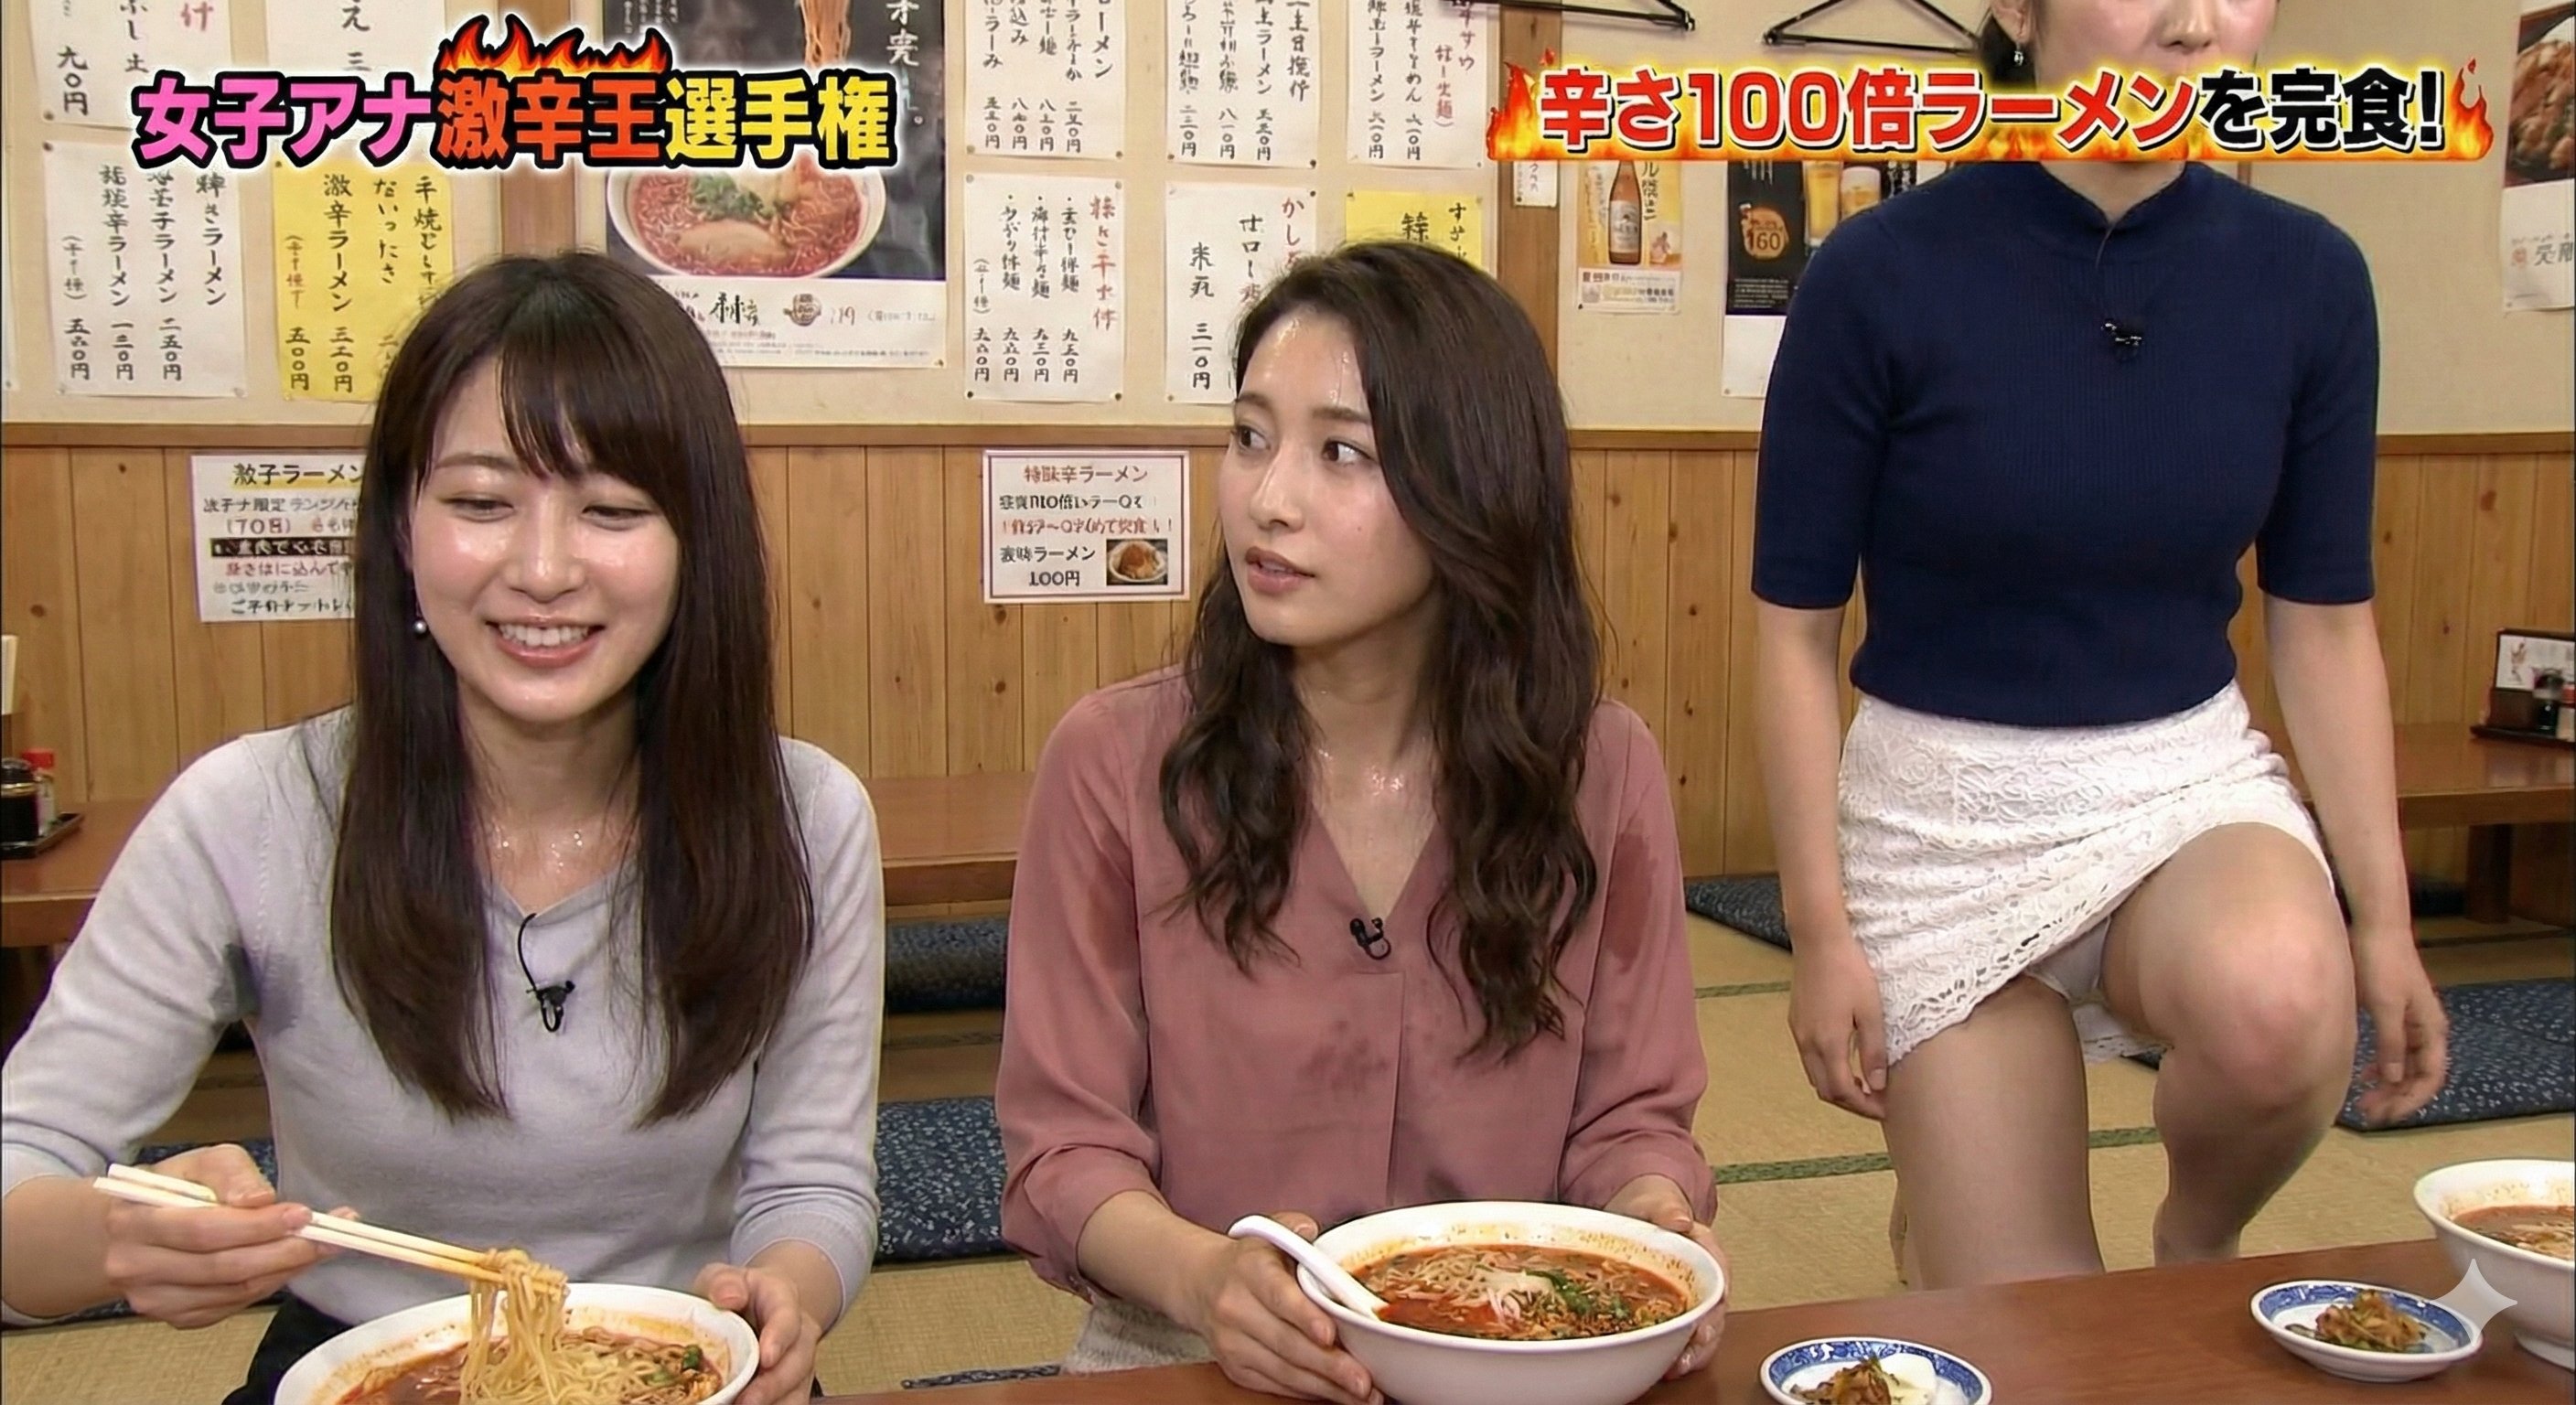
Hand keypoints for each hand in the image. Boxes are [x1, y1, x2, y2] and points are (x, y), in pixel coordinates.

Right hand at [100, 1144, 341, 1328]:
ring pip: (231, 1291)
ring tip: (320, 1247)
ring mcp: (152, 1299)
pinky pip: (230, 1306)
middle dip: (283, 1252)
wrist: (126, 1232)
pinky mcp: (173, 1317)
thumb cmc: (172, 1188)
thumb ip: (231, 1173)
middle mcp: (135, 1266)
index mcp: (134, 1219)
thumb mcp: (199, 1162)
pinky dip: (266, 1286)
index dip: (258, 1226)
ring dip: (283, 1270)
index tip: (303, 1215)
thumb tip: (261, 1200)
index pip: (204, 1229)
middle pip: (222, 1267)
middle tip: (328, 1236)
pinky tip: (289, 1265)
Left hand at [695, 1263, 820, 1404]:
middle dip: (774, 1385)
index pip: (788, 1319)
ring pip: (798, 1390)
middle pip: (798, 1362)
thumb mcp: (723, 1277)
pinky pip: (790, 1403)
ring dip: (775, 1403)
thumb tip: (728, 1298)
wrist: (756, 1308)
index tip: (766, 1358)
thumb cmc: (737, 1294)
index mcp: (783, 1301)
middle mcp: (799, 1335)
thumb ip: (723, 1283)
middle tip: (747, 1401)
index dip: (779, 1339)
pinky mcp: (792, 1388)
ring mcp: (799, 1365)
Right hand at [1178, 1211, 1379, 1404]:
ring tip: (1361, 1394)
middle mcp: (1235, 1308)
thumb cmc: (1248, 1261)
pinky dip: (1308, 1391)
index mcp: (1249, 1270)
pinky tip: (1335, 1392)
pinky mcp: (1234, 1368)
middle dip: (1329, 1365)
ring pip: (1284, 1371)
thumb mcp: (1267, 1233)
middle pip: (1286, 1343)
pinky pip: (1276, 1385)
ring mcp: (1232, 1343)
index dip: (1305, 1317)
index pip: (1278, 1295)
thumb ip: (1292, 1228)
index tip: (1330, 1334)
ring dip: (1326, 1386)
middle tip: (1364, 1380)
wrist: (1200, 1283)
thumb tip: (1310, 1229)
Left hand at [1604, 1176, 1727, 1379]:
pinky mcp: (1676, 1308)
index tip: (1705, 1327)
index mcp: (1708, 1252)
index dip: (1714, 1307)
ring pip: (1702, 1330)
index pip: (1721, 1281)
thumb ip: (1667, 1209)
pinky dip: (1673, 1350)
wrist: (1640, 1210)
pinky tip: (1660, 1364)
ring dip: (1692, 1352)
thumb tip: (1679, 1220)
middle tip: (1686, 1358)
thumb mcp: (1656, 1200)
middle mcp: (1707, 1279)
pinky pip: (1681, 1333)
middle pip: (1715, 1315)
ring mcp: (1693, 1296)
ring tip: (1673, 1369)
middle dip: (1704, 1340)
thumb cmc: (1653, 1205)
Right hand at [1789, 934, 1887, 1118]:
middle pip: (1824, 1090)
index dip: (1864, 1107)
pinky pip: (1809, 1058)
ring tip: (1862, 1085)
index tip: (1884, 1110)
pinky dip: (1827, 1069)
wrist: (1819, 940)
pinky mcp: (1796, 1021)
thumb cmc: (1850, 971)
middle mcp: (1807, 1043)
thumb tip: (1878, 1085)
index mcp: (1827, 1044)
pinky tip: (1845, 1061)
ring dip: (1837, 1087)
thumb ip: (1874, 1052)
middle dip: (1850, 1103)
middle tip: (1875, 1103)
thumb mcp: (1871, 1012)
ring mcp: (1798, 1032)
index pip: (1842, 1093)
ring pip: (1814, 1075)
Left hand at [2350, 927, 2447, 1125]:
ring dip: (2388, 1085)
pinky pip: (2394, 1051)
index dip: (2410, 1100)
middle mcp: (2427, 1029)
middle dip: (2396, 1098)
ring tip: (2364, 1102)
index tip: (2387, 1116)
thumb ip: (2390, 1042)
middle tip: (2369, 1115)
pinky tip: (2364, 1075)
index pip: (2430, 1077)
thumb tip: (2393, 1079)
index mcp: (2431, 1029)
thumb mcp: (2384, 1006)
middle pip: (2418, 1075)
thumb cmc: (2380, 964)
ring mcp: (2411, 1022)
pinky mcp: (2395, 1015)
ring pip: (2405, 1065)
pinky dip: (2381, 1066)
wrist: (2376, 928)